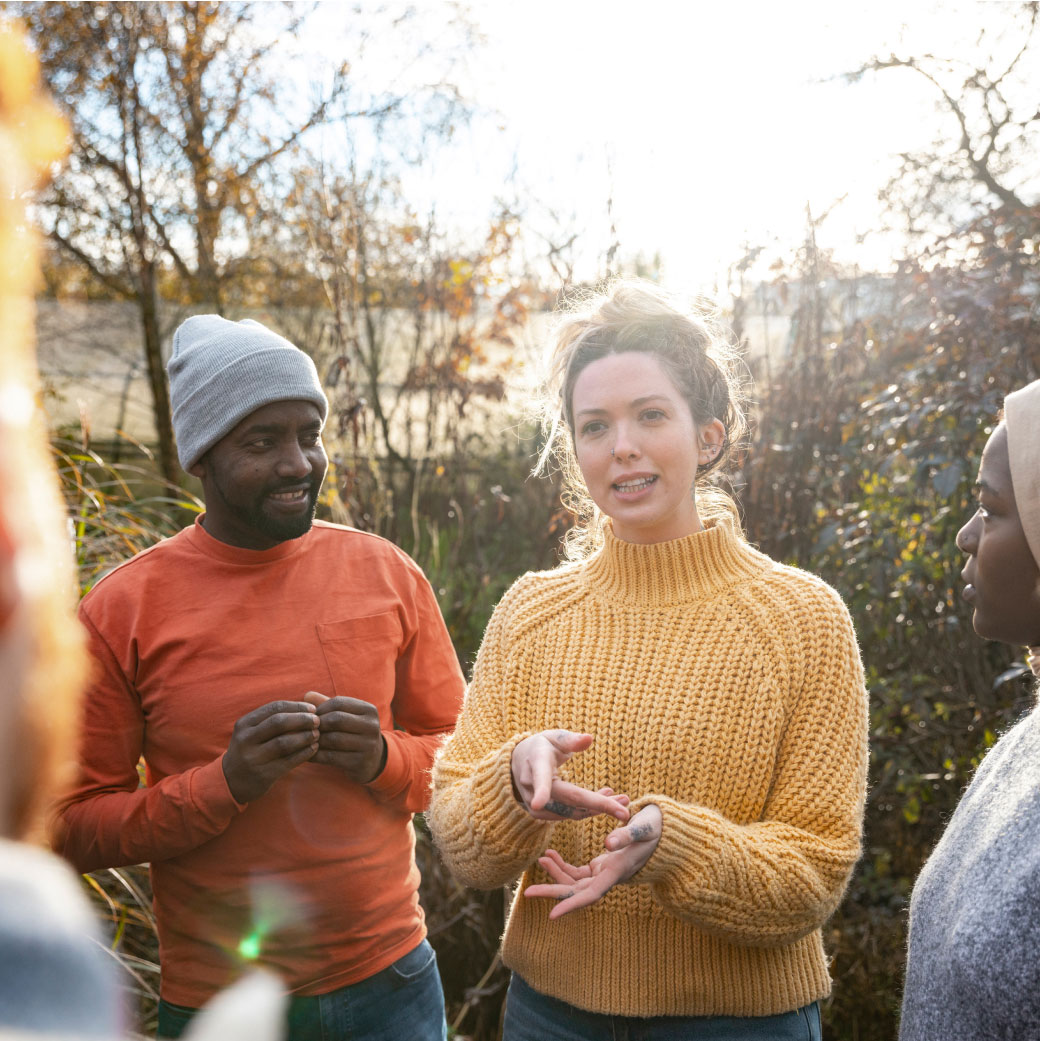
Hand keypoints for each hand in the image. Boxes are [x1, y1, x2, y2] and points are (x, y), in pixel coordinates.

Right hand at [222, 700, 319, 802]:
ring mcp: (253, 758)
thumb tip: (306, 706)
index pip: (274, 708)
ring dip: (304, 737)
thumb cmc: (250, 749)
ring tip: (317, 734)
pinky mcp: (262, 775)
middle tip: (318, 721)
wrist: (231, 781)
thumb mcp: (252, 731)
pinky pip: (287, 761)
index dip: (296, 706)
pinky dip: (303, 754)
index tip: (312, 709)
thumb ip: (273, 718)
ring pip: (283, 743)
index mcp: (244, 723)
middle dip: (302, 719)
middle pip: (279, 723)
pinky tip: (313, 749)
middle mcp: (246, 739)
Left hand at [302, 690, 386, 783]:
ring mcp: (368, 745)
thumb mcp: (346, 716)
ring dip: (315, 740)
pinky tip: (308, 755)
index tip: (309, 715)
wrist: (372, 760)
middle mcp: (372, 726)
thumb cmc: (353, 733)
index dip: (321, 708)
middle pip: (337, 719)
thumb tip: (307, 695)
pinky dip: (316, 755)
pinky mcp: (360, 762)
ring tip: (305, 740)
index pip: (339, 702)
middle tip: (305, 729)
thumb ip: (327, 704)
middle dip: (318, 724)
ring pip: (334, 739)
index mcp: (369, 710)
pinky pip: (332, 757)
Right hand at [510, 730, 629, 822]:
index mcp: (536, 762)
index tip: (538, 803)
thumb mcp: (554, 737)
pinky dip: (588, 811)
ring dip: (598, 809)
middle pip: (567, 799)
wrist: (519, 762)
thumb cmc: (542, 746)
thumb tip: (589, 739)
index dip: (540, 790)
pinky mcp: (540, 814)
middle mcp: (532, 786)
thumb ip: (571, 740)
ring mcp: (534, 803)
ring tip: (622, 800)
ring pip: (570, 812)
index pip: (540, 777)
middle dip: (597, 806)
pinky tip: (605, 802)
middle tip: (624, 811)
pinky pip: (568, 815)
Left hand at [524, 803, 662, 918]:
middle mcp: (609, 877)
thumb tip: (607, 844)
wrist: (664, 830)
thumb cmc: (656, 828)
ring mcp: (604, 873)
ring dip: (555, 874)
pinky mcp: (601, 866)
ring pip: (574, 882)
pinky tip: (550, 855)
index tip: (552, 915)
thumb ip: (627, 834)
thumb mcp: (643, 827)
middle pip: (576, 892)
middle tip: (527, 892)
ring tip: (540, 858)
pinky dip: (562, 865)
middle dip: (552, 892)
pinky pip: (577, 872)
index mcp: (617, 871)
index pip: (591, 894)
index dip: (571, 905)